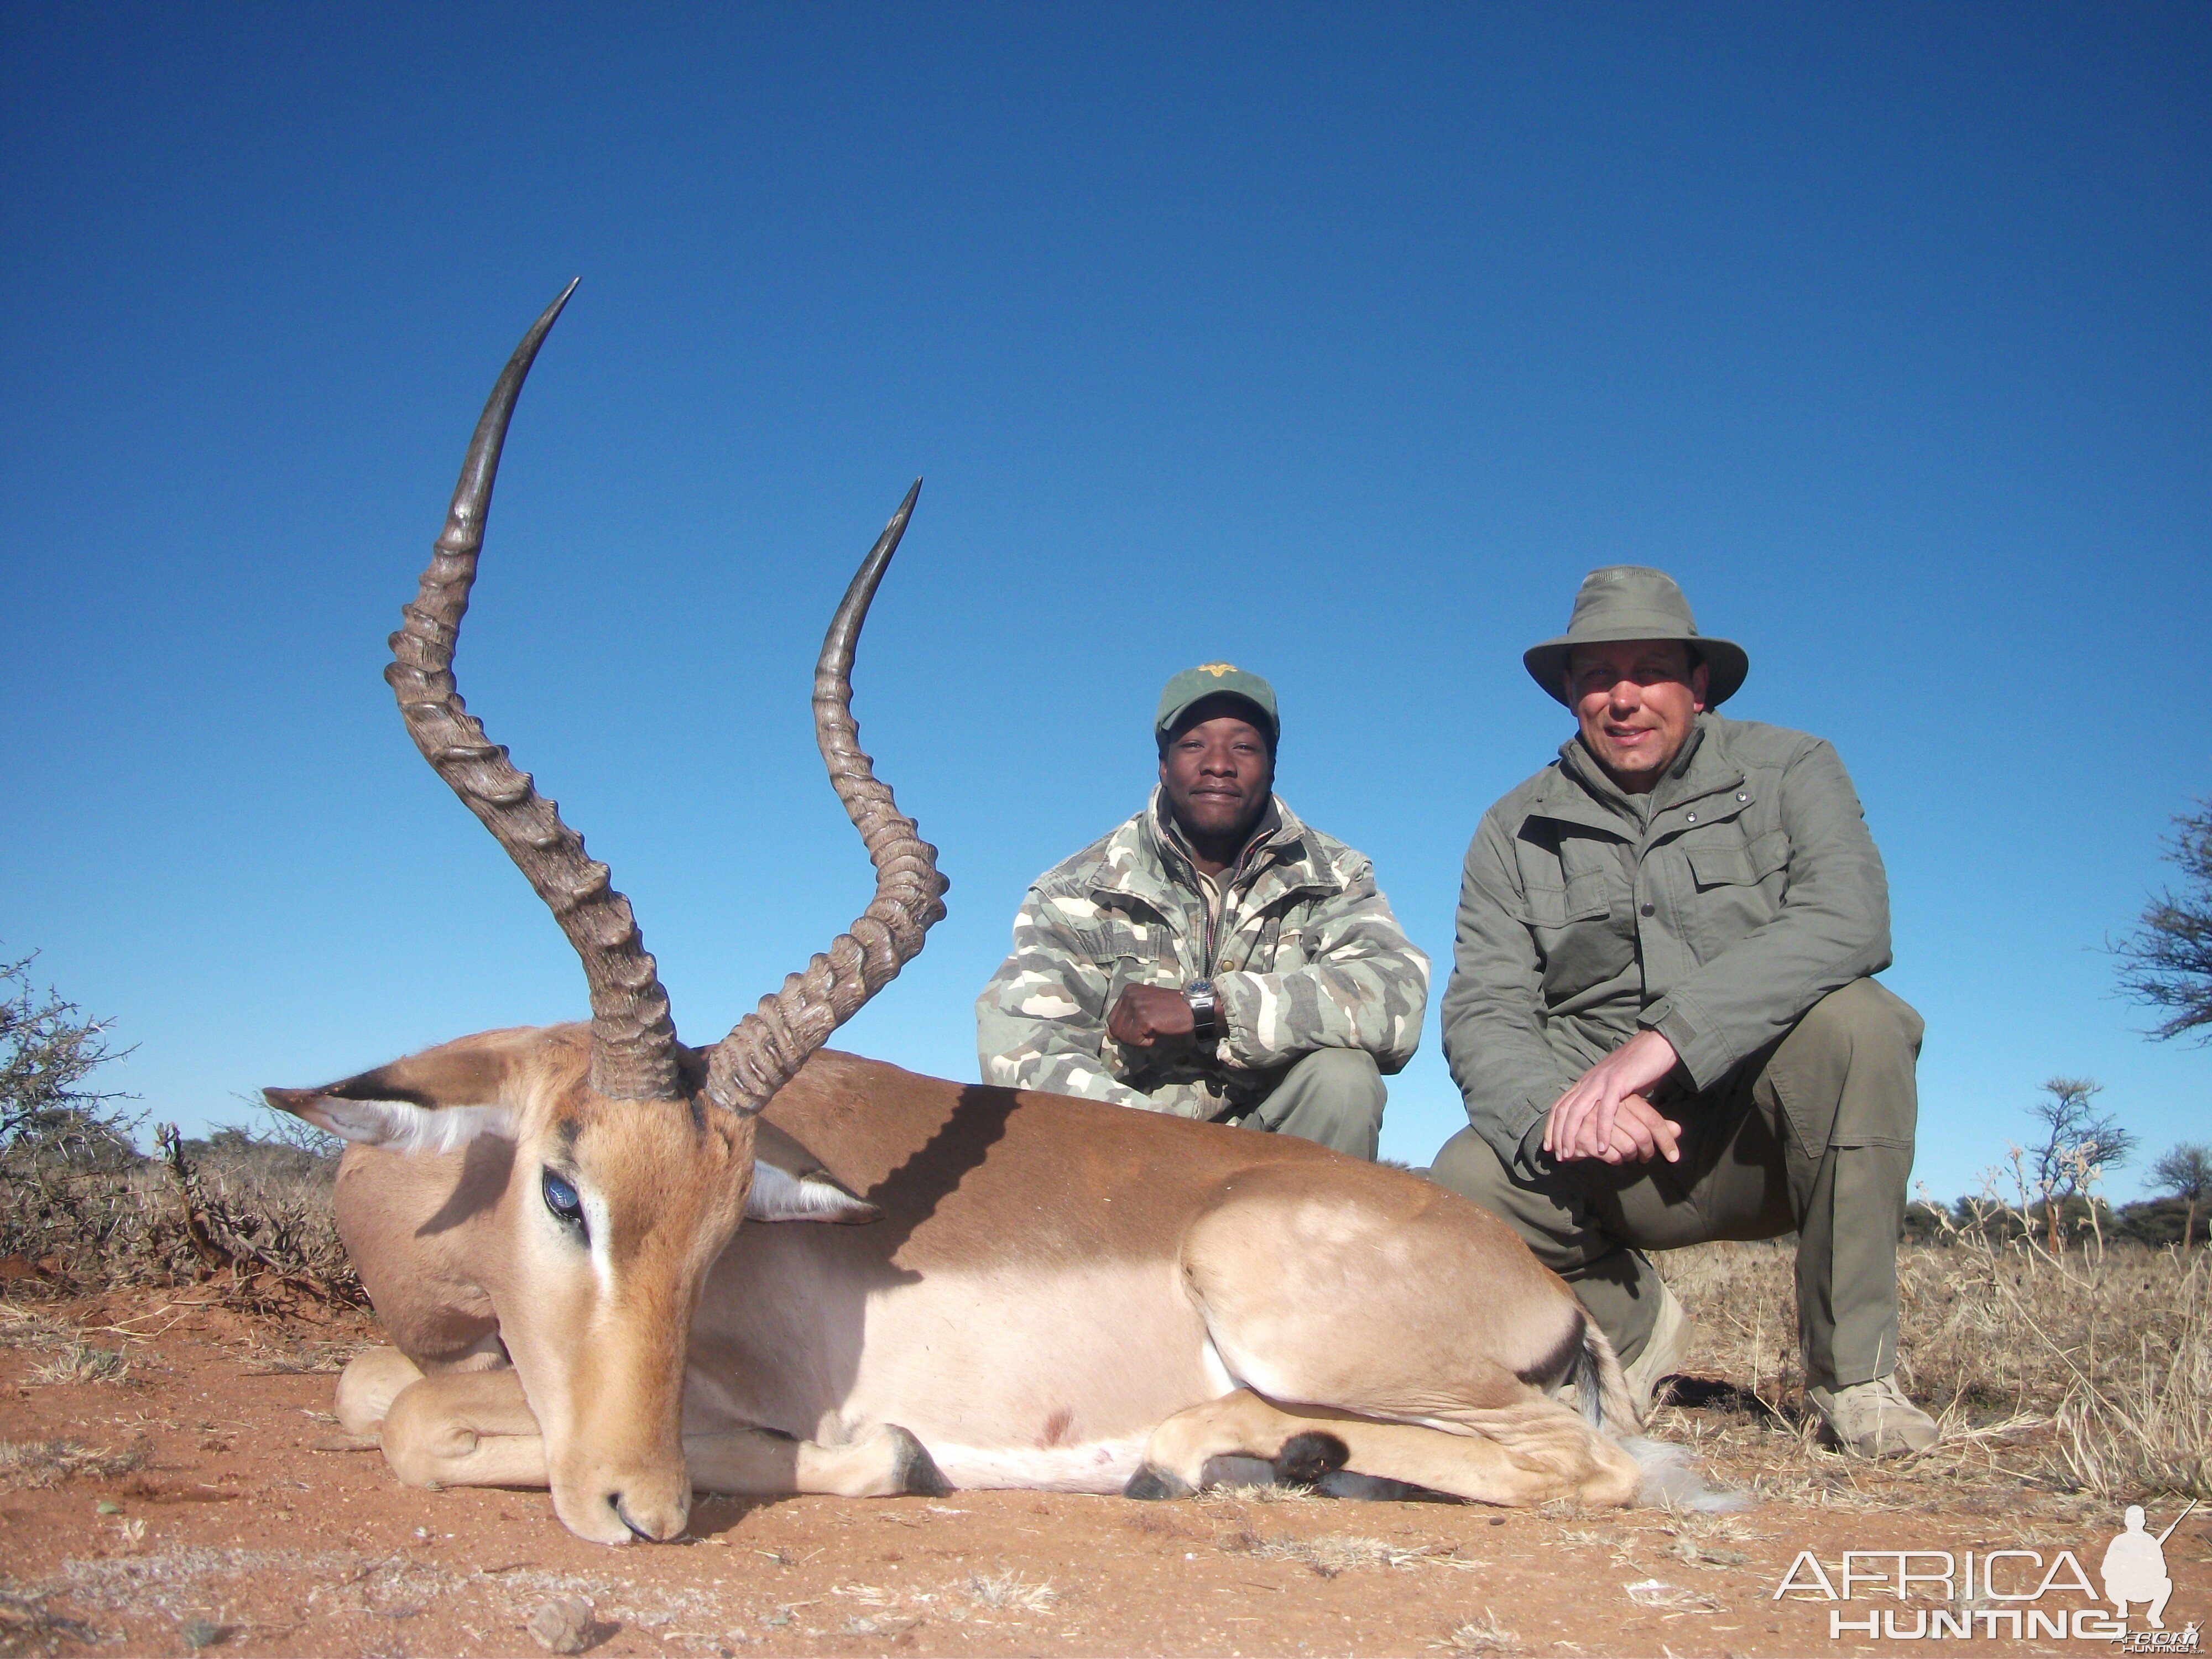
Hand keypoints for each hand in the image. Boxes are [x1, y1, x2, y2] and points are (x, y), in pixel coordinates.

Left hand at [1108, 985, 1195, 1047]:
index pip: (1112, 1019)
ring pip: (1124, 1036)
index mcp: (1128, 991)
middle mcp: (1129, 995)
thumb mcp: (1144, 1007)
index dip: (1125, 1029)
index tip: (1142, 1025)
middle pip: (1116, 1028)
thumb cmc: (1171, 1008)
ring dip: (1139, 1039)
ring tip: (1153, 1028)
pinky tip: (1157, 1031)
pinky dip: (1146, 1042)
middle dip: (1130, 1035)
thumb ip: (1126, 1018)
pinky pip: (1135, 1040)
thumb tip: (1109, 1034)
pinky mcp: (1143, 1018)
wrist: (1192, 1008)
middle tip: (1148, 1029)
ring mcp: (1135, 1006)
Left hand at [1542, 1029, 1683, 1164]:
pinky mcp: (1618, 1082)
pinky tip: (1602, 1148)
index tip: (1549, 1146)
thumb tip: (1599, 1120)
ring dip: (1572, 1135)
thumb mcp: (1615, 1086)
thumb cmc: (1638, 1068)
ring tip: (1571, 1155)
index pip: (1561, 1105)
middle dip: (1558, 1134)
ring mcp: (1601, 1081)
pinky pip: (1606, 1110)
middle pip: (1564, 1110)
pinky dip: (1602, 1130)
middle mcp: (1589, 1080)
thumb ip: (1604, 1100)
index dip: (1552, 1126)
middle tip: (1558, 1155)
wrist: (1655, 1045)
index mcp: (1586, 1081)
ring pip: (1578, 1111)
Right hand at [1586, 1093, 1684, 1164]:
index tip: (1673, 1156)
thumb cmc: (1604, 1118)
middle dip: (1648, 1152)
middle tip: (1646, 1159)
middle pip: (1643, 1135)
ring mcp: (1595, 1121)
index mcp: (1623, 1097)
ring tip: (1628, 1157)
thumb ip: (1653, 1122)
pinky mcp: (1585, 1138)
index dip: (1666, 1140)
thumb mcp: (1630, 1113)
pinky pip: (1613, 1156)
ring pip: (1629, 1147)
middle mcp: (1609, 1106)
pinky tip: (1614, 1157)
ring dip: (1631, 1157)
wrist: (1569, 1123)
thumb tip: (1679, 1130)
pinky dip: (1617, 1160)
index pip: (1653, 1120)